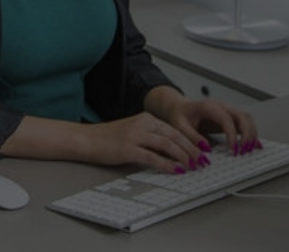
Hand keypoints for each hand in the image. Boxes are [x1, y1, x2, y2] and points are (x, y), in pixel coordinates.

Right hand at [76, 112, 207, 173]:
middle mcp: (142, 124)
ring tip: (193, 166)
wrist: (85, 139)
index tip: (201, 151)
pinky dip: (167, 164)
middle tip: (203, 161)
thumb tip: (173, 153)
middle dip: (192, 150)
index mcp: (146, 118)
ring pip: (167, 145)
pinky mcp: (128, 149)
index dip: (191, 141)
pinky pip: (153, 157)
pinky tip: (175, 170)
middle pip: (174, 136)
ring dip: (183, 157)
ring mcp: (135, 136)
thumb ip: (152, 139)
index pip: (175, 130)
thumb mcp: (133, 132)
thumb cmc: (107, 138)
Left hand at [151, 90, 261, 156]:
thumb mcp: (179, 126)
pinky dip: (251, 133)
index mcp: (208, 106)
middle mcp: (220, 106)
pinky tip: (255, 144)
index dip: (232, 134)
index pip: (226, 118)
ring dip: (251, 134)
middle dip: (247, 134)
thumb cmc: (179, 115)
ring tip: (247, 150)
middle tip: (243, 151)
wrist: (179, 107)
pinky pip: (245, 123)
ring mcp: (227, 110)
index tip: (232, 149)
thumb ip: (192, 137)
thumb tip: (206, 148)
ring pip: (247, 118)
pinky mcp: (230, 117)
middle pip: (242, 116)